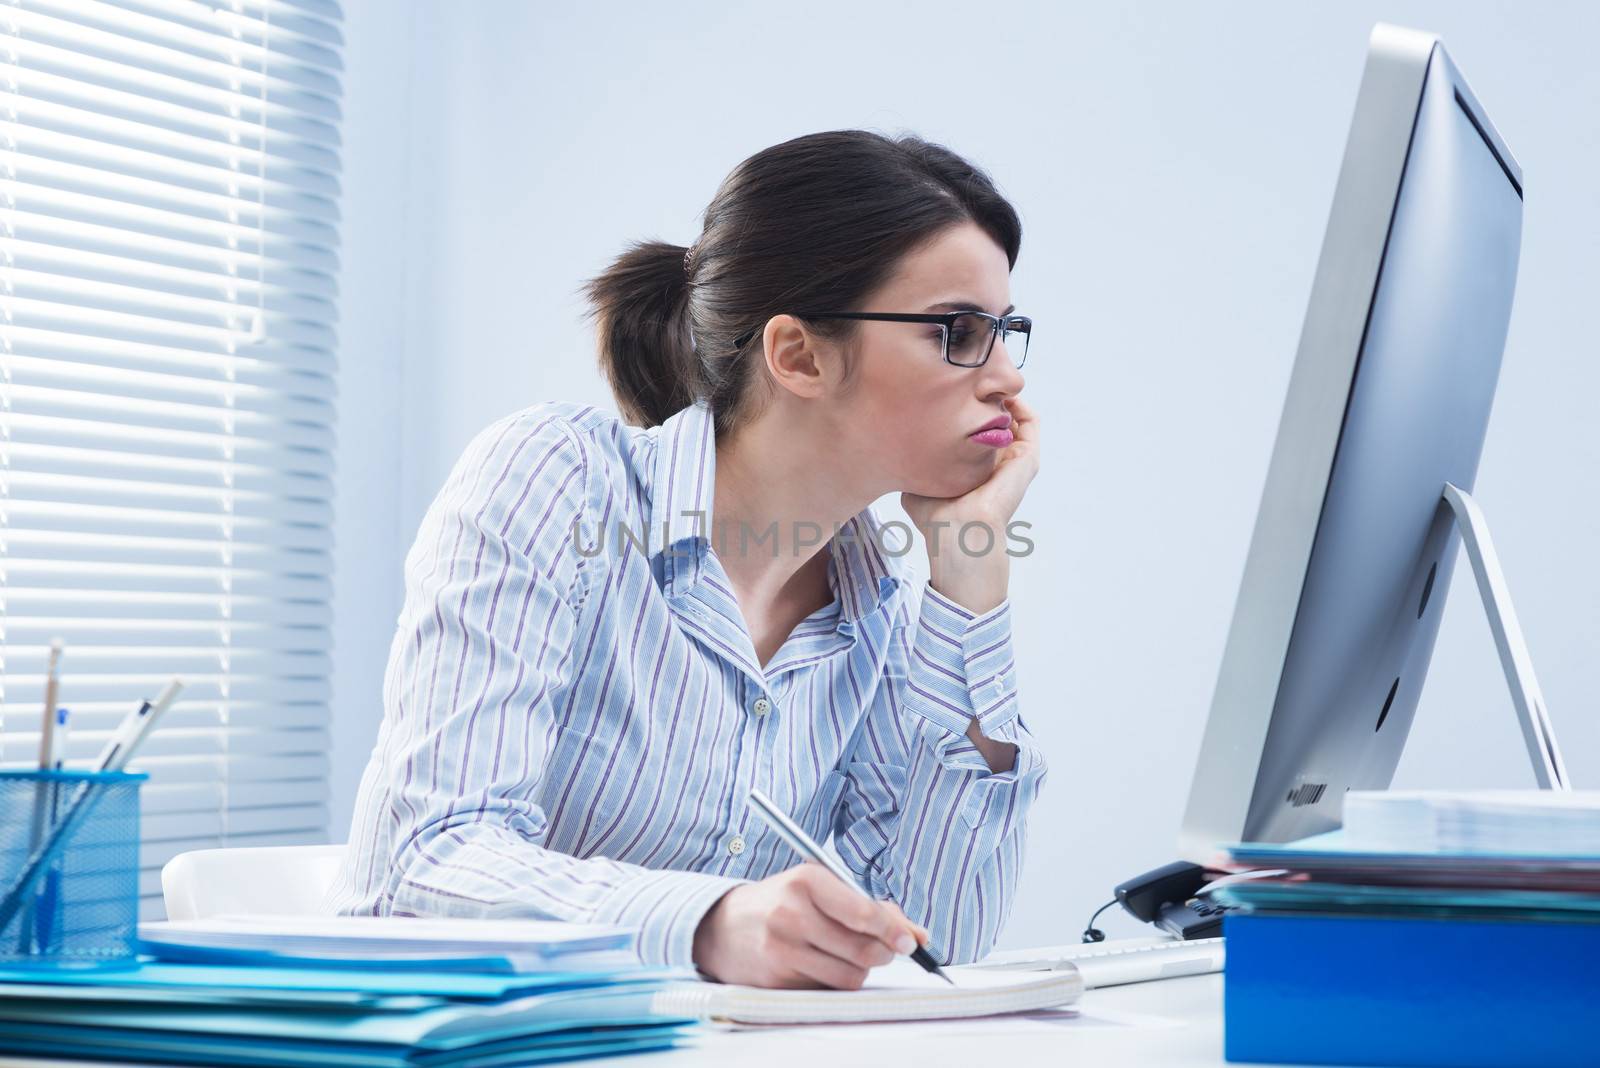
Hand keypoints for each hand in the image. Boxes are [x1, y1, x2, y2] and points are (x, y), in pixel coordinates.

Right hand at [692, 863, 930, 988]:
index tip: (912, 941)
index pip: (863, 912)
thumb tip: (916, 935)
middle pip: (862, 949)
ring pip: (850, 975)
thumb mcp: (819, 887)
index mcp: (806, 881)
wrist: (722, 927)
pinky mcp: (777, 980)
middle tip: (886, 949)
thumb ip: (869, 906)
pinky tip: (821, 963)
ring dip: (860, 969)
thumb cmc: (783, 902)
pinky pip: (828, 989)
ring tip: (847, 954)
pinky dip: (835, 980)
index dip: (894, 930)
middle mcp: (791, 914)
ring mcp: (782, 949)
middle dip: (883, 952)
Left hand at [901, 395, 1039, 537]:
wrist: (957, 528)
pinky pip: (1031, 423)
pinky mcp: (1027, 457)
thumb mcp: (917, 485)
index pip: (976, 431)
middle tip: (968, 382)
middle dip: (984, 400)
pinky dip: (1020, 405)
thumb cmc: (936, 516)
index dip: (965, 410)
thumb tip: (898, 451)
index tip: (948, 394)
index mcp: (974, 466)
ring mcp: (1014, 458)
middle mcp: (996, 461)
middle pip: (997, 421)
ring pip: (1016, 418)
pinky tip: (999, 396)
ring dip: (1003, 399)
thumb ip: (914, 466)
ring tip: (985, 384)